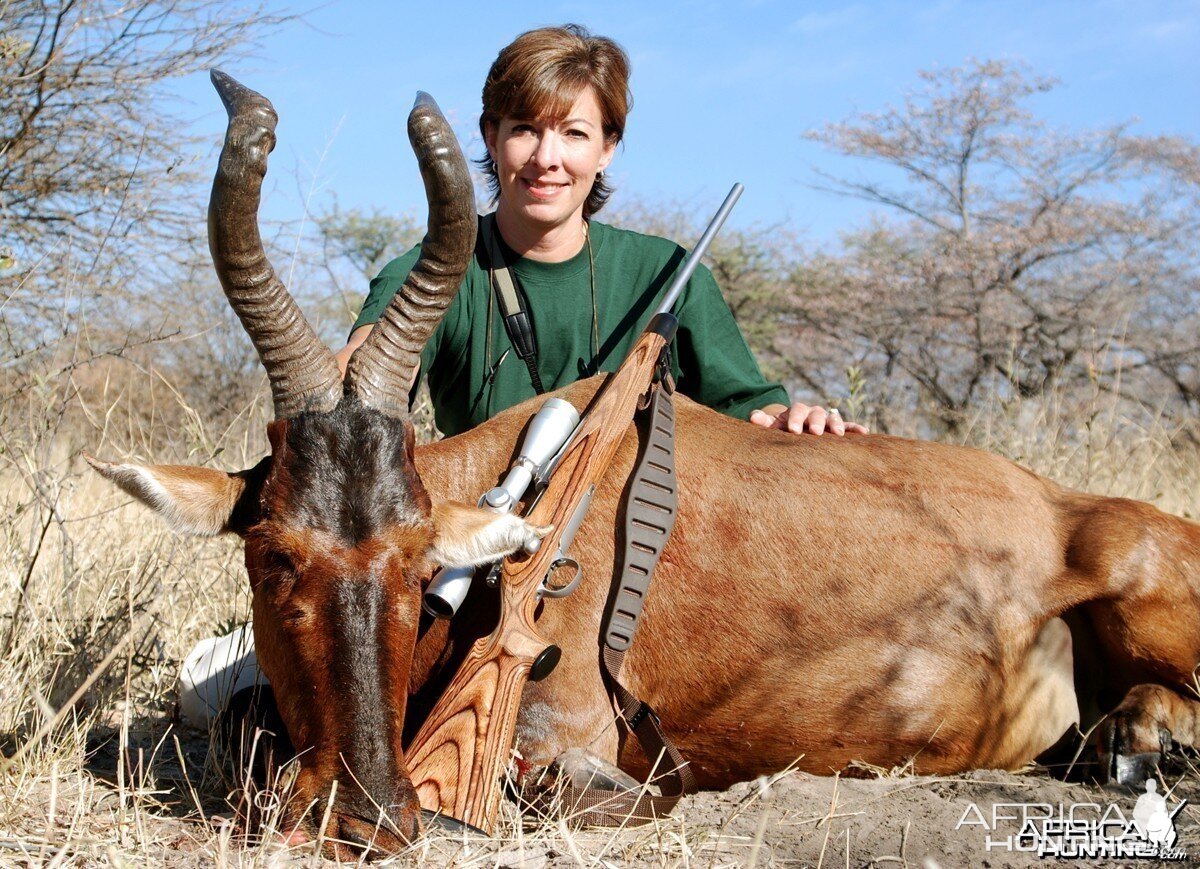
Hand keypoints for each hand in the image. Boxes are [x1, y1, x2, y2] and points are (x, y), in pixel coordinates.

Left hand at [749, 402, 868, 435]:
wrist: (796, 429)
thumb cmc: (782, 429)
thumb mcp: (773, 425)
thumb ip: (764, 422)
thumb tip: (752, 417)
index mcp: (797, 411)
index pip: (797, 411)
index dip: (795, 420)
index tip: (793, 431)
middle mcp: (814, 412)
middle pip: (817, 413)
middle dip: (816, 422)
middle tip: (815, 433)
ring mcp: (827, 419)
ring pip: (834, 417)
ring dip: (836, 424)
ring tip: (838, 434)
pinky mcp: (839, 427)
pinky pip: (849, 425)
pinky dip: (856, 427)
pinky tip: (864, 432)